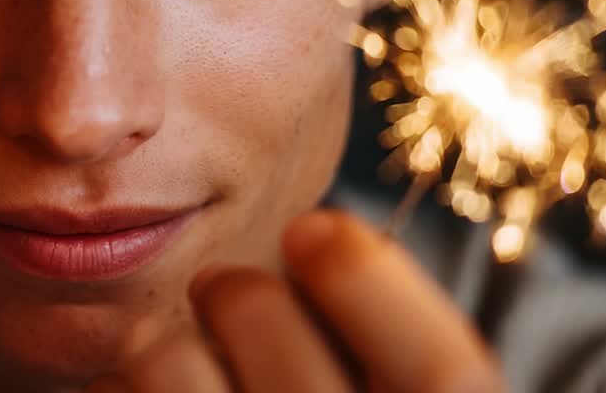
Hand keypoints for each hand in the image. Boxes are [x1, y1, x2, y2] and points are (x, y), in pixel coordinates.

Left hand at [93, 211, 505, 392]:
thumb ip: (378, 384)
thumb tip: (329, 256)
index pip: (443, 371)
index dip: (373, 280)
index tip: (316, 228)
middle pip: (275, 331)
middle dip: (239, 289)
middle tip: (225, 291)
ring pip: (167, 360)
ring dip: (162, 345)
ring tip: (176, 362)